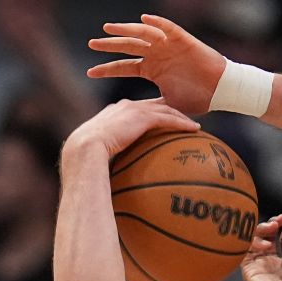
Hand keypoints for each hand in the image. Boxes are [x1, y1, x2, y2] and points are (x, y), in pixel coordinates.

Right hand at [63, 97, 198, 160]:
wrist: (86, 148)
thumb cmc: (89, 156)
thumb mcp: (102, 152)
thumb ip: (113, 155)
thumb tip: (116, 175)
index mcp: (116, 112)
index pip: (139, 110)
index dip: (153, 114)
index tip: (164, 121)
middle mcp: (126, 106)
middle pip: (155, 105)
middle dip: (171, 110)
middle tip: (186, 119)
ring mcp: (134, 109)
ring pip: (165, 109)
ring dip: (182, 116)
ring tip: (195, 125)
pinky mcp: (142, 117)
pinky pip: (168, 118)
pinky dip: (182, 123)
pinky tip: (195, 129)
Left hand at [88, 15, 225, 115]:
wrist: (222, 90)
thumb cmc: (199, 98)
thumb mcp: (170, 105)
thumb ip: (154, 108)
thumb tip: (138, 120)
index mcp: (151, 69)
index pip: (124, 67)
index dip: (107, 69)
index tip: (90, 73)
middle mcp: (156, 54)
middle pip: (127, 47)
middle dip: (109, 45)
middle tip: (91, 44)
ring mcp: (167, 45)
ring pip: (142, 33)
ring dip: (126, 30)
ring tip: (109, 28)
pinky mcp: (182, 39)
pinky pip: (167, 27)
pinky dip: (156, 22)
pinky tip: (144, 18)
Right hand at [242, 212, 281, 280]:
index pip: (281, 237)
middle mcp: (272, 263)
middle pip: (266, 236)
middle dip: (272, 224)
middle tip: (279, 220)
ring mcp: (260, 266)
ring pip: (253, 240)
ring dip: (261, 229)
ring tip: (272, 226)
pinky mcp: (250, 271)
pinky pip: (244, 252)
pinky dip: (252, 242)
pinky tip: (265, 243)